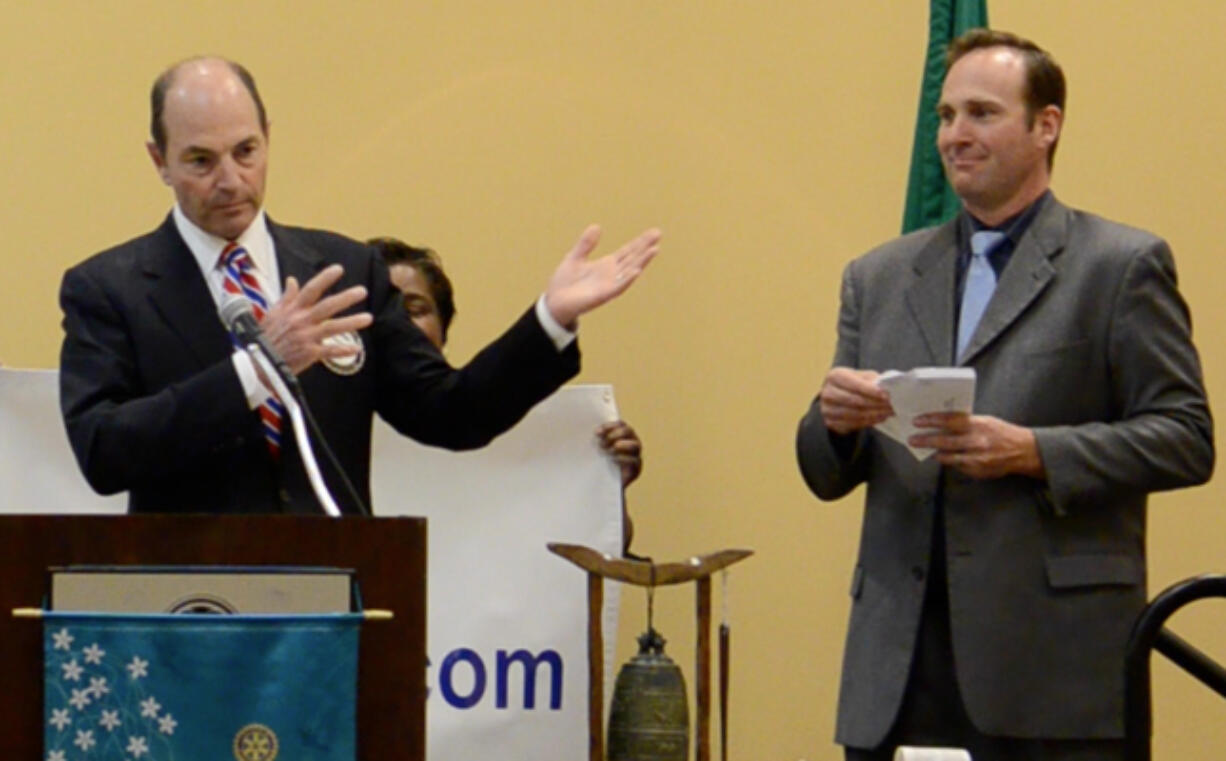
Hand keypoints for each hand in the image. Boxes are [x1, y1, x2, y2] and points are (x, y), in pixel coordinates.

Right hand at [259, 264, 373, 375]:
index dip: (324, 278)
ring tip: (368, 318)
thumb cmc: (266, 336)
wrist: (259, 362)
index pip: (311, 290)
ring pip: (332, 327)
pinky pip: (329, 351)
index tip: (339, 269)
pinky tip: (357, 349)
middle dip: (346, 298)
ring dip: (351, 322)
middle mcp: (301, 321)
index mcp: (292, 310)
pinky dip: (343, 350)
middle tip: (363, 291)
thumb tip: (292, 280)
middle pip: (326, 306)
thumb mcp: (273, 313)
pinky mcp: (309, 354)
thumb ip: (286, 297)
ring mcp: (306, 337)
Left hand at [544, 225, 660, 327]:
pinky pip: (618, 287)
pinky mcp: (602, 296)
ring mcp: (609, 285)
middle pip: (633, 258)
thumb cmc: (564, 282)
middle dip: (645, 247)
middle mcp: (612, 275)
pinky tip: (636, 270)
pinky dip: (627, 279)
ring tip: (654, 250)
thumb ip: (586, 244)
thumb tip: (597, 226)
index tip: (654, 232)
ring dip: (642, 261)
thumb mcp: (575, 257)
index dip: (640, 242)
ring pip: (629, 271)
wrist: (554, 302)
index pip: (628, 251)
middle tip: (658, 234)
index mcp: (606, 265)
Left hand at [597, 420, 642, 486]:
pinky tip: (613, 459)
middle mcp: (631, 442)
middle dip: (615, 435)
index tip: (597, 433)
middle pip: (628, 431)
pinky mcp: (636, 469)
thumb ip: (596, 440)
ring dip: (622, 445)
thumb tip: (590, 431)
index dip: (609, 426)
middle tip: (602, 443)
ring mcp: (636, 456)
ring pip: (635, 445)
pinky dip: (624, 458)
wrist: (604, 487)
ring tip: (609, 451)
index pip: (620, 424)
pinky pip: (634, 461)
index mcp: (622, 435)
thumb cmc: (598, 465)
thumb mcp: (596, 450)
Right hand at [818, 367, 892, 434]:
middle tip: (892, 405)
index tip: (886, 395)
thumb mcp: (861, 376)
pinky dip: (869, 422)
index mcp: (834, 376)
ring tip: (889, 412)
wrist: (836, 395)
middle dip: (876, 404)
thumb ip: (872, 380)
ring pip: (855, 414)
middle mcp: (827, 392)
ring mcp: (827, 409)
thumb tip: (887, 387)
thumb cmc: (852, 384)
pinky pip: (853, 424)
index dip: (870, 390)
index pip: (854, 384)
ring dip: (875, 414)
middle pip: (854, 401)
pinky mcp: (830, 422)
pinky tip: (880, 418)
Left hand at [909, 412, 1043, 478]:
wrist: (1022, 451)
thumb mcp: (984, 421)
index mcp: (977, 425)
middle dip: (925, 440)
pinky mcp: (976, 470)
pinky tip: (946, 457)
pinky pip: (957, 466)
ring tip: (926, 449)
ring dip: (936, 453)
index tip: (917, 421)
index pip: (948, 421)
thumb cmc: (1001, 432)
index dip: (931, 420)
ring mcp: (976, 458)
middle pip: (944, 441)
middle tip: (912, 439)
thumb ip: (965, 422)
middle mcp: (975, 441)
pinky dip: (951, 461)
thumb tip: (941, 422)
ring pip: (947, 456)